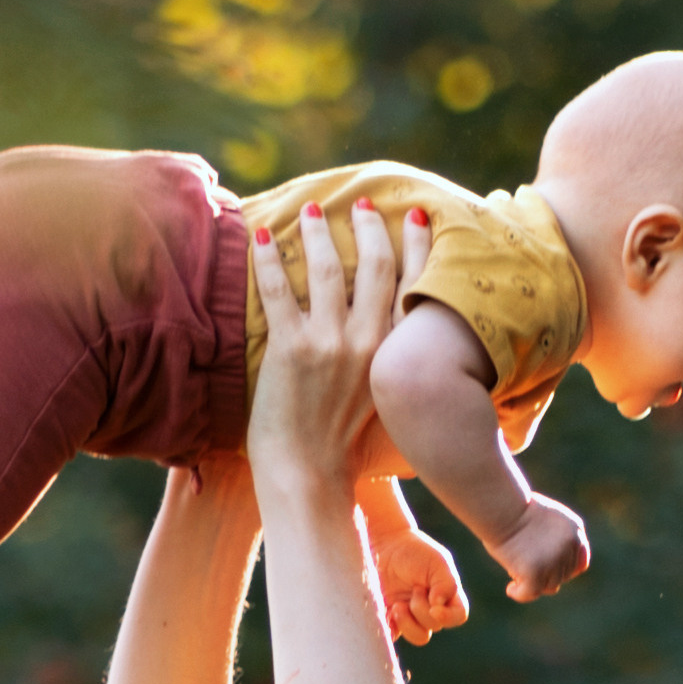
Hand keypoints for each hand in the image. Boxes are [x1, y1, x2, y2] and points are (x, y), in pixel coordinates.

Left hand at [249, 200, 432, 502]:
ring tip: (313, 210)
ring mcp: (330, 344)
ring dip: (320, 235)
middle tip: (365, 204)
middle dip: (371, 229)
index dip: (418, 246)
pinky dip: (269, 260)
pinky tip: (263, 236)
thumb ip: (387, 365)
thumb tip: (389, 339)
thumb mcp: (383, 402)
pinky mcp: (290, 350)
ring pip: (329, 271)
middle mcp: (369, 343)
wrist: (309, 479)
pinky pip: (279, 291)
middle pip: (377, 267)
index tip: (418, 216)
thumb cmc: (345, 452)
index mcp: (395, 355)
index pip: (415, 287)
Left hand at [370, 520, 468, 647]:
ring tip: (397, 605)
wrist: (384, 545)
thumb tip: (439, 605)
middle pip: (434, 626)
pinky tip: (386, 613)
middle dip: (422, 608)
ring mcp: (410, 616)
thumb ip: (446, 583)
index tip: (434, 609)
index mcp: (447, 595)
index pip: (458, 616)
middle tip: (413, 588)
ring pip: (418, 637)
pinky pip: (393, 636)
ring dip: (407, 622)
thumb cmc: (414, 551)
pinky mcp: (390, 619)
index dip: (448, 618)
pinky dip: (390, 629)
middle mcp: (431, 609)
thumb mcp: (437, 562)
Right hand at [489, 495, 590, 602]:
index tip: (547, 570)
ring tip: (515, 573)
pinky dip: (520, 593)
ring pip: (548, 586)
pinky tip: (511, 589)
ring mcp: (554, 560)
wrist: (501, 507)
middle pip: (563, 576)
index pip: (579, 562)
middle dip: (546, 575)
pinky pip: (531, 593)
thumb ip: (556, 538)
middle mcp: (570, 546)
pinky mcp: (535, 572)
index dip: (564, 569)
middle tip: (523, 567)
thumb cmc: (514, 509)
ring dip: (533, 583)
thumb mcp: (546, 517)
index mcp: (575, 530)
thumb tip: (552, 566)